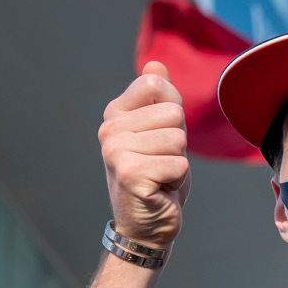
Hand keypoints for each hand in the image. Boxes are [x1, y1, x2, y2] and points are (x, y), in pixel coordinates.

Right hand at [99, 61, 191, 246]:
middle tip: (160, 162)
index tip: (158, 136)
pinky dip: (177, 180)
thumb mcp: (162, 129)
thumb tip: (155, 63)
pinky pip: (178, 164)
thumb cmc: (157, 174)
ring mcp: (115, 152)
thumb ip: (160, 96)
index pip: (158, 84)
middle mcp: (109, 129)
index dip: (172, 112)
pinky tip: (159, 190)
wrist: (147, 225)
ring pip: (178, 139)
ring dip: (177, 162)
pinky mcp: (129, 175)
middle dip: (178, 142)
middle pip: (173, 113)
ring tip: (159, 176)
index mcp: (115, 113)